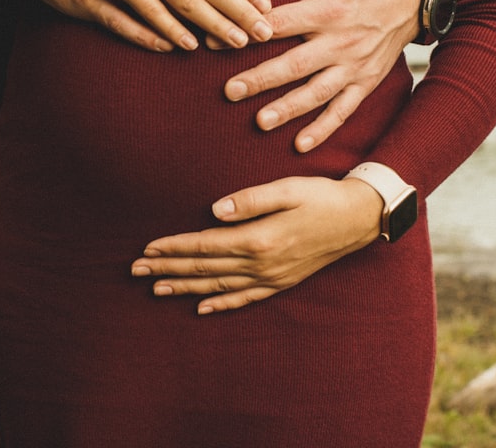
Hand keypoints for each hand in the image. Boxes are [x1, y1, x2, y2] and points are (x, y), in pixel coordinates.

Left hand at [130, 175, 381, 314]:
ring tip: (156, 288)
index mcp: (259, 238)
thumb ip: (250, 199)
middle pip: (205, 267)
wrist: (359, 219)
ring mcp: (271, 277)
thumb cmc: (322, 197)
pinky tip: (201, 306)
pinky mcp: (281, 282)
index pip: (205, 245)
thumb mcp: (287, 189)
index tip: (147, 249)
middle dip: (168, 268)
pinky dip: (220, 303)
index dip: (174, 247)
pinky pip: (244, 298)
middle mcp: (261, 264)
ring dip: (185, 286)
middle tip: (136, 271)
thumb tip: (214, 211)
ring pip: (219, 285)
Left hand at [222, 0, 421, 151]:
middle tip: (231, 91)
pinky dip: (324, 129)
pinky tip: (301, 144)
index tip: (215, 43)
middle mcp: (341, 41)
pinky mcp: (364, 83)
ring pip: (317, 92)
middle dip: (261, 79)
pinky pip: (343, 110)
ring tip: (261, 121)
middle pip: (295, 64)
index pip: (280, 24)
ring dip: (289, 109)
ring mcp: (353, 66)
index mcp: (328, 9)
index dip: (247, 32)